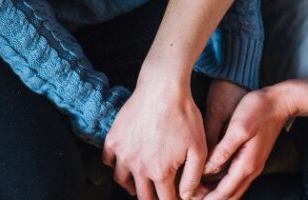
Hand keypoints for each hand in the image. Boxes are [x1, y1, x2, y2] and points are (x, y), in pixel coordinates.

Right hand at [103, 80, 206, 199]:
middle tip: (160, 195)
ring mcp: (123, 154)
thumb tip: (187, 196)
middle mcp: (138, 167)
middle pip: (143, 196)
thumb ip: (193, 176)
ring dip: (133, 187)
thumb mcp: (199, 147)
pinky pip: (108, 161)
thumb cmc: (184, 115)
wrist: (162, 88)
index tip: (176, 198)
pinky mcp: (113, 140)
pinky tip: (125, 164)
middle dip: (153, 199)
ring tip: (141, 185)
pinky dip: (115, 166)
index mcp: (160, 172)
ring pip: (122, 182)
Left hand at [199, 83, 302, 198]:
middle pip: (229, 195)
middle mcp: (251, 169)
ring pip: (233, 189)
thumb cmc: (259, 110)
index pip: (225, 192)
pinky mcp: (251, 158)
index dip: (207, 198)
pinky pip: (235, 178)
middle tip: (190, 197)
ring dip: (216, 193)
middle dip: (210, 199)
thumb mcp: (238, 128)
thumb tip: (208, 169)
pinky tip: (210, 178)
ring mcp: (252, 164)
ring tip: (196, 191)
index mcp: (246, 164)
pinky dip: (222, 183)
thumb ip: (223, 150)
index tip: (189, 198)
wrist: (280, 102)